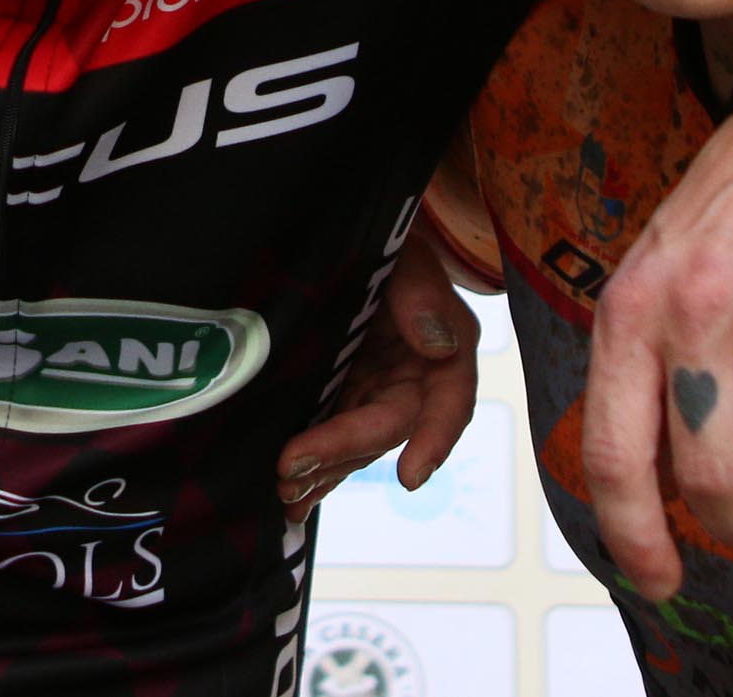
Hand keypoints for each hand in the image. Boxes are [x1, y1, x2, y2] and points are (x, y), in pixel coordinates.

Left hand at [275, 230, 478, 513]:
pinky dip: (315, 467)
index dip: (433, 441)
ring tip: (284, 494)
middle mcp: (416, 380)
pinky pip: (334, 436)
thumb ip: (421, 294)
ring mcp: (378, 390)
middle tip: (291, 471)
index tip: (409, 477)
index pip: (448, 403)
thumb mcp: (408, 255)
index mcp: (446, 351)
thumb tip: (439, 345)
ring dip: (323, 471)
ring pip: (358, 443)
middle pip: (387, 427)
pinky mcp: (345, 394)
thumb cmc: (391, 242)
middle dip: (341, 452)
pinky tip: (289, 498)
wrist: (354, 234)